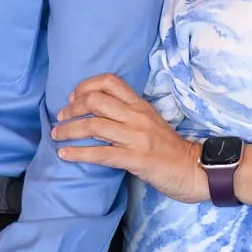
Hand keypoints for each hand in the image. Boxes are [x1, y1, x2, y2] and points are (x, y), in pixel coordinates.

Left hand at [53, 75, 207, 201]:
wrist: (195, 170)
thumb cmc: (170, 149)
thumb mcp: (151, 123)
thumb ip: (128, 115)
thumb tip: (96, 115)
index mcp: (141, 105)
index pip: (110, 81)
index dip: (85, 86)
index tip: (73, 98)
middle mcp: (137, 117)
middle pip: (95, 101)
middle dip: (71, 109)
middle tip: (61, 118)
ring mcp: (137, 137)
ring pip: (93, 125)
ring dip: (69, 130)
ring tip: (56, 136)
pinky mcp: (136, 159)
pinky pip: (101, 153)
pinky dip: (78, 153)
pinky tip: (65, 155)